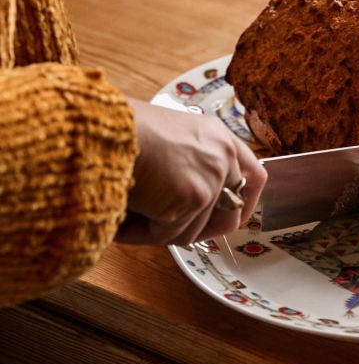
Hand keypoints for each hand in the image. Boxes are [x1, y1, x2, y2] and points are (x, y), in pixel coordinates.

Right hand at [115, 100, 266, 245]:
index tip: (232, 217)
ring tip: (129, 212)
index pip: (253, 175)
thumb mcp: (166, 138)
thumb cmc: (117, 130)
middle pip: (230, 214)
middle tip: (165, 232)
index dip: (245, 202)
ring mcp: (212, 176)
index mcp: (217, 136)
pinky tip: (123, 218)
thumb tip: (184, 205)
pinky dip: (142, 234)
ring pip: (192, 231)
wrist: (101, 128)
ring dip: (159, 231)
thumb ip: (187, 163)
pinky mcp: (194, 197)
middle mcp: (222, 154)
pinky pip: (169, 235)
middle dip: (199, 231)